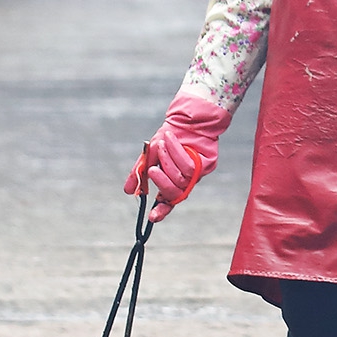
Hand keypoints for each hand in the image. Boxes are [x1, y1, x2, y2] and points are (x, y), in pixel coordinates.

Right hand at [128, 94, 228, 223]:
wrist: (186, 119)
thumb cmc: (168, 138)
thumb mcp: (150, 155)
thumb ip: (140, 172)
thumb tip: (128, 191)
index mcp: (171, 182)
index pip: (167, 203)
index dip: (160, 211)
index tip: (151, 217)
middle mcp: (185, 182)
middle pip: (174, 194)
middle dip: (161, 182)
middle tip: (152, 170)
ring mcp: (197, 175)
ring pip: (181, 178)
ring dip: (168, 161)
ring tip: (162, 143)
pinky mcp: (207, 165)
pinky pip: (190, 166)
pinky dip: (176, 151)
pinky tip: (171, 139)